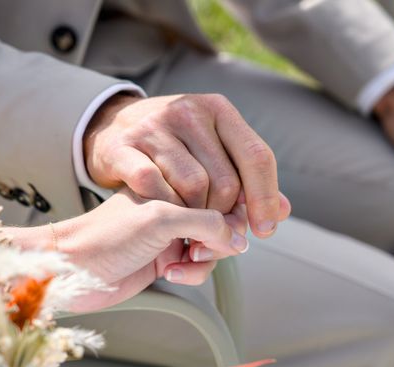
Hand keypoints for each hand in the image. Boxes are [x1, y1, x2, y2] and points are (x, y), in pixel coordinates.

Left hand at [53, 189, 252, 311]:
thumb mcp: (160, 219)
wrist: (70, 270)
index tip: (231, 229)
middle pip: (222, 220)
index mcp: (170, 183)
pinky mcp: (166, 260)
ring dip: (206, 259)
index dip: (231, 211)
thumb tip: (239, 238)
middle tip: (201, 248)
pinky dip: (192, 273)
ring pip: (213, 246)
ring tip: (187, 261)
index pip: (219, 190)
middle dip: (220, 239)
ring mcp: (171, 234)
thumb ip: (205, 221)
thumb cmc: (105, 237)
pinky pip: (197, 266)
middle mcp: (174, 207)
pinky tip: (171, 274)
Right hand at [84, 93, 286, 236]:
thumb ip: (247, 179)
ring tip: (189, 221)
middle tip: (216, 228)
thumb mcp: (212, 150)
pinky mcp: (123, 146)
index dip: (265, 199)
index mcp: (218, 109)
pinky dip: (164, 207)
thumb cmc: (173, 148)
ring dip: (194, 214)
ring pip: (193, 186)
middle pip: (226, 180)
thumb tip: (281, 211)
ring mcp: (153, 126)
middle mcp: (187, 111)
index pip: (257, 157)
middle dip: (225, 213)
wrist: (112, 128)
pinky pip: (155, 186)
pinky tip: (164, 212)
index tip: (264, 231)